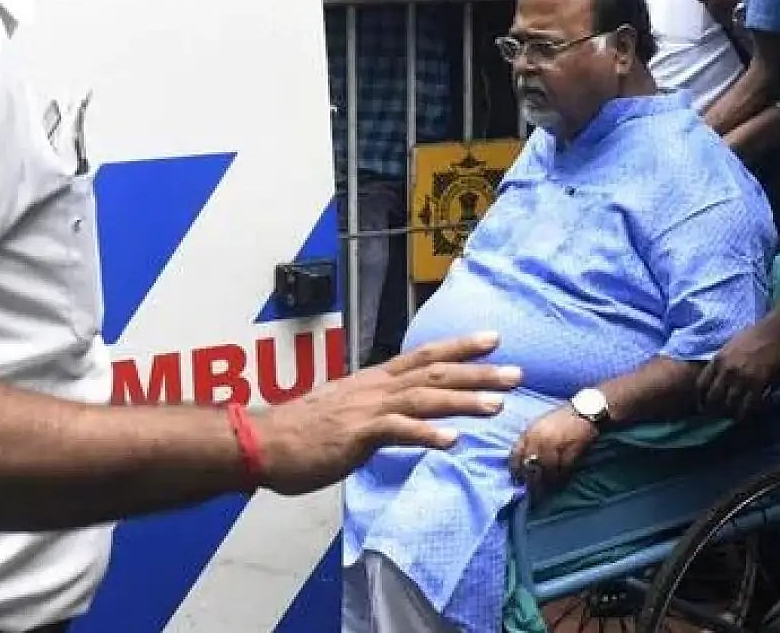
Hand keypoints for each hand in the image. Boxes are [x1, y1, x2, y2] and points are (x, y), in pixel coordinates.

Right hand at [252, 332, 521, 494]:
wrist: (262, 441)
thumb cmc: (301, 431)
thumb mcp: (346, 410)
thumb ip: (377, 409)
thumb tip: (398, 414)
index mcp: (375, 380)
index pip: (425, 356)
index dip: (461, 347)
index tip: (494, 339)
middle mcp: (376, 387)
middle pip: (436, 373)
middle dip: (479, 372)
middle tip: (517, 373)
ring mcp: (367, 409)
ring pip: (424, 398)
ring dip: (463, 401)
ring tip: (497, 406)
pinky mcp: (356, 435)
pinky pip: (397, 431)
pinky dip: (426, 433)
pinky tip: (452, 440)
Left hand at [510, 406, 597, 495]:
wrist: (584, 411)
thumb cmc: (561, 418)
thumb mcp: (540, 425)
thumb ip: (530, 440)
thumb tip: (524, 460)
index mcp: (530, 432)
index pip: (516, 454)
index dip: (515, 469)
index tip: (517, 480)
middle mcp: (539, 439)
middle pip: (530, 466)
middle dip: (529, 480)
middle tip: (530, 492)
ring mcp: (554, 446)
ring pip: (545, 470)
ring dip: (544, 483)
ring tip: (543, 493)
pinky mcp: (570, 451)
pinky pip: (562, 469)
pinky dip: (560, 479)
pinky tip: (558, 484)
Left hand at [697, 316, 779, 418]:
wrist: (776, 330)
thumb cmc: (754, 334)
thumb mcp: (730, 345)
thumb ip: (722, 360)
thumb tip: (717, 374)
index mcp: (718, 360)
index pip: (701, 384)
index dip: (700, 398)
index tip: (702, 404)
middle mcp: (727, 371)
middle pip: (713, 398)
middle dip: (713, 409)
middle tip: (717, 415)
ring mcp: (742, 378)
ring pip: (730, 404)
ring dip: (730, 413)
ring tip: (732, 417)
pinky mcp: (759, 383)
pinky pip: (749, 405)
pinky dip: (746, 412)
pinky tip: (747, 415)